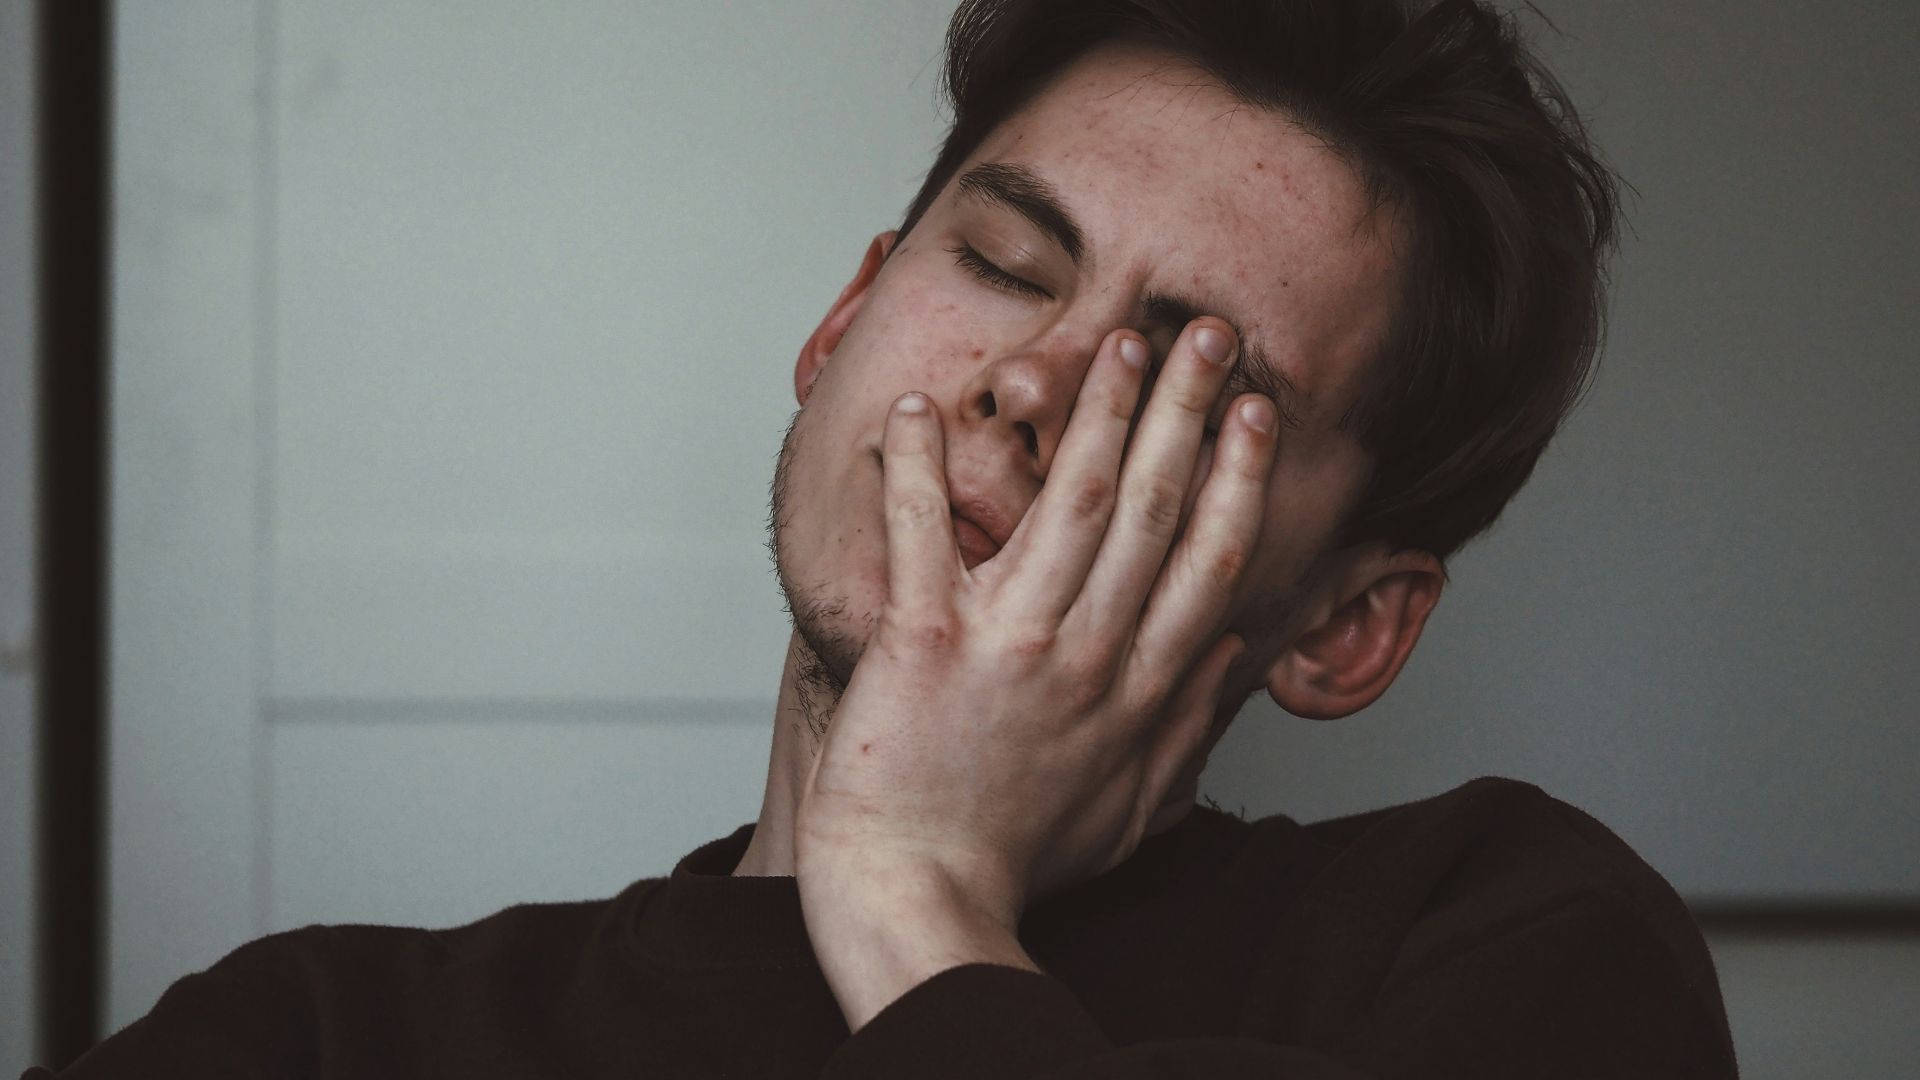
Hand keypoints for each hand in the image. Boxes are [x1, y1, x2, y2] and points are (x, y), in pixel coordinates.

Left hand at [795, 319, 1278, 1025]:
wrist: (920, 903)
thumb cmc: (1014, 863)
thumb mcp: (1129, 811)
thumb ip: (1185, 729)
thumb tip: (1235, 655)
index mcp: (1138, 690)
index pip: (1208, 562)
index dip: (1239, 478)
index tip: (1258, 414)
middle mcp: (1087, 654)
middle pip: (1155, 509)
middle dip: (1187, 410)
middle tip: (1208, 335)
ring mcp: (1009, 644)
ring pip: (1069, 504)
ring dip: (1099, 413)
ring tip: (1120, 342)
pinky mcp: (923, 644)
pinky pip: (922, 537)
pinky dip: (915, 470)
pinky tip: (915, 407)